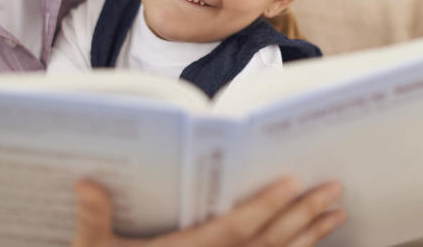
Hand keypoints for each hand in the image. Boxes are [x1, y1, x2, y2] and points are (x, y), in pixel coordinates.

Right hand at [71, 176, 346, 246]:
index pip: (236, 228)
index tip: (293, 181)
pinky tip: (311, 245)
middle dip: (303, 215)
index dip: (266, 206)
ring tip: (336, 214)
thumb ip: (94, 220)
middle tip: (334, 190)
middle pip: (269, 243)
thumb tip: (86, 181)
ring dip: (309, 236)